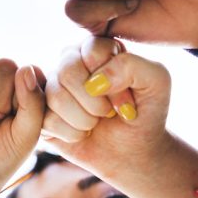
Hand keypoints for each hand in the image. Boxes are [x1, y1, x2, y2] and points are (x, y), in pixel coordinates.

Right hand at [41, 37, 170, 182]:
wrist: (134, 151)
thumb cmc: (146, 111)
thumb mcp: (157, 81)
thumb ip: (132, 66)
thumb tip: (94, 81)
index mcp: (96, 47)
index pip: (92, 51)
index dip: (113, 82)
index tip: (129, 100)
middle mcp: (70, 60)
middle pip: (67, 71)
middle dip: (95, 102)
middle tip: (108, 113)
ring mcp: (52, 86)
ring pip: (56, 96)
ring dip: (84, 120)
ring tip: (96, 123)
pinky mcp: (41, 112)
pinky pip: (46, 120)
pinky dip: (72, 134)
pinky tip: (82, 133)